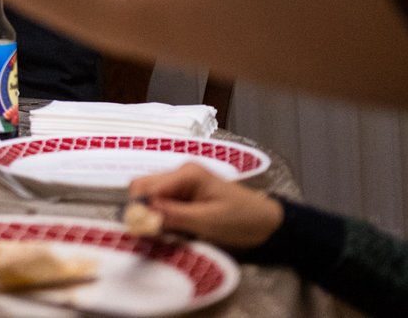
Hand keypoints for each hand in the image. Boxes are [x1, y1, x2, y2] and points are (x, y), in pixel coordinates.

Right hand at [127, 163, 283, 249]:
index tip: (139, 231)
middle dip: (142, 210)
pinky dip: (162, 218)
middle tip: (149, 234)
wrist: (268, 224)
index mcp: (186, 174)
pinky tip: (172, 231)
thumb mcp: (207, 221)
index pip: (146, 186)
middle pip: (145, 188)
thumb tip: (141, 214)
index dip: (138, 207)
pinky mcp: (186, 196)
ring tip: (163, 234)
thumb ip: (173, 216)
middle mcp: (180, 174)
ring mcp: (182, 184)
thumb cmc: (241, 220)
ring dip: (152, 215)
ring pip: (152, 197)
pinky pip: (163, 204)